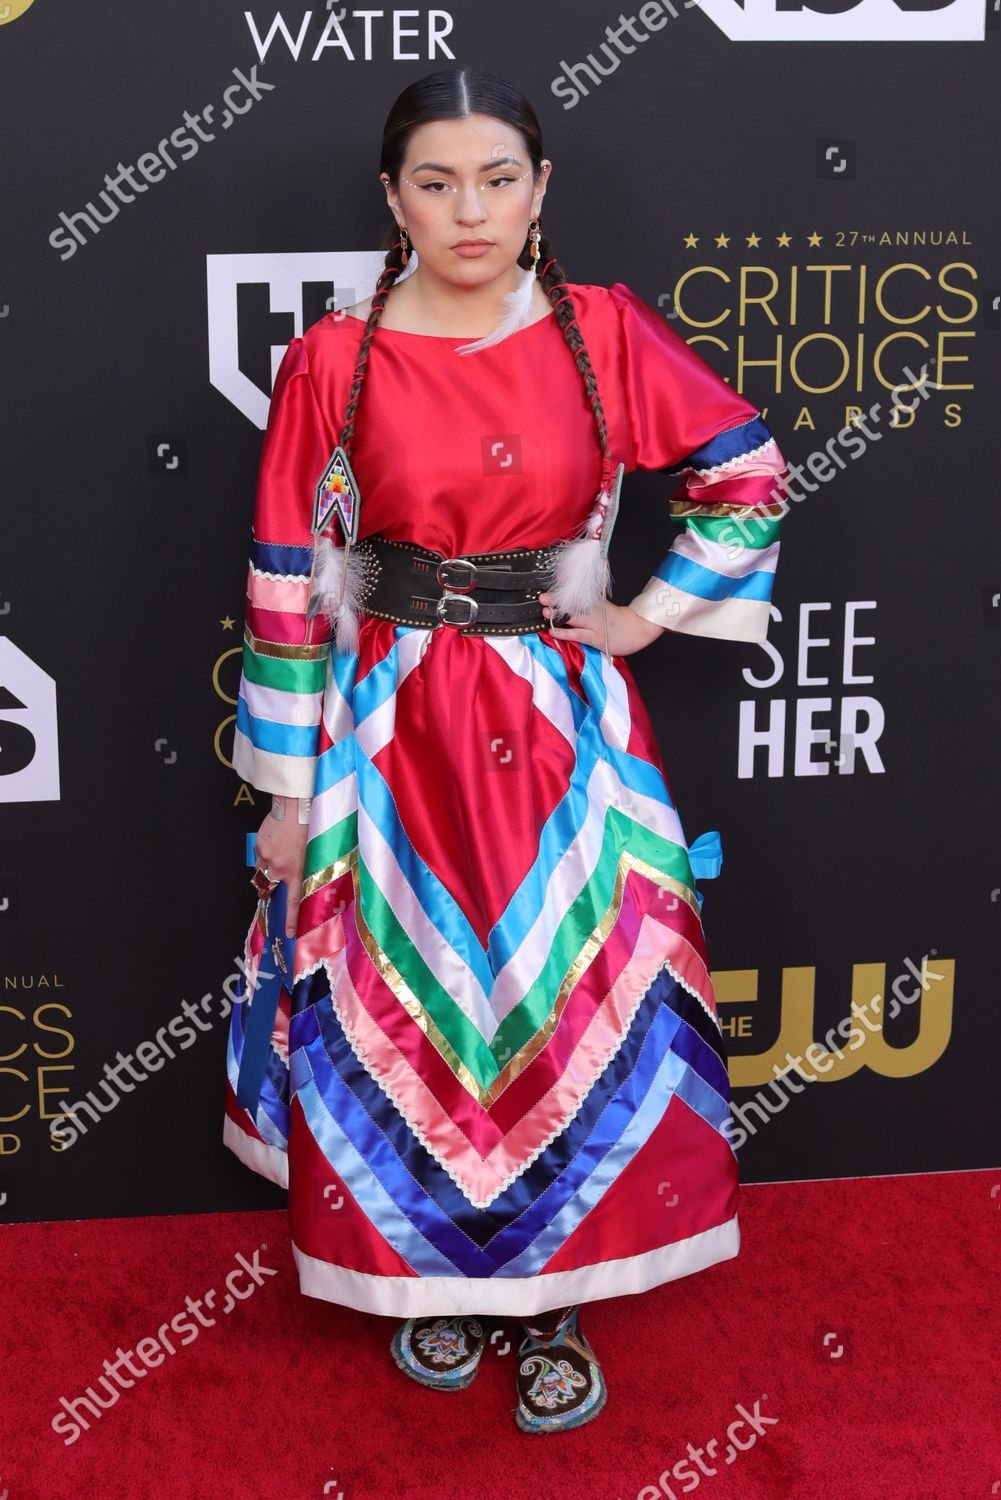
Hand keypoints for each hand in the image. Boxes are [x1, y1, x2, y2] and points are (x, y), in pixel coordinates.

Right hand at [253, 807, 308, 936]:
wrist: (295, 806)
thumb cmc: (310, 826)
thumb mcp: (313, 852)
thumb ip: (304, 868)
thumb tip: (300, 880)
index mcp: (297, 871)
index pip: (293, 902)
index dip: (291, 919)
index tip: (289, 932)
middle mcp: (280, 868)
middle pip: (268, 888)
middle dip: (270, 887)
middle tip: (275, 877)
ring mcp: (267, 858)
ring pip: (262, 872)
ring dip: (268, 868)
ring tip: (280, 851)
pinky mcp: (259, 847)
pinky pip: (259, 857)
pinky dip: (265, 853)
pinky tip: (275, 840)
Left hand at [537, 591, 664, 655]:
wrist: (638, 628)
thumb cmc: (619, 620)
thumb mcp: (604, 607)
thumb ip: (589, 604)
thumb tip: (570, 601)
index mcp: (595, 602)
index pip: (576, 595)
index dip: (562, 592)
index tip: (548, 589)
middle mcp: (594, 611)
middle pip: (573, 605)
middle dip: (556, 601)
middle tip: (542, 598)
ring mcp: (594, 625)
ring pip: (574, 618)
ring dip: (558, 616)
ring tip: (545, 613)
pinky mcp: (596, 638)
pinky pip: (579, 635)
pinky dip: (566, 633)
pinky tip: (554, 632)